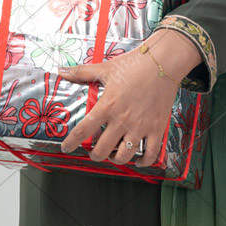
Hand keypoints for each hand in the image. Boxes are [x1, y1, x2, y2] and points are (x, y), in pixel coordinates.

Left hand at [57, 46, 178, 167]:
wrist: (163, 63)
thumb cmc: (135, 65)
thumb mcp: (105, 68)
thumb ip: (81, 73)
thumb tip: (61, 71)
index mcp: (107, 105)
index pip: (83, 131)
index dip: (71, 143)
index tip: (67, 148)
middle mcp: (122, 120)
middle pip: (102, 150)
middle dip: (94, 154)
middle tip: (93, 151)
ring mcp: (140, 127)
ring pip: (124, 156)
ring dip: (115, 159)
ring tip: (113, 154)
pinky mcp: (157, 129)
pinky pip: (150, 154)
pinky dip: (143, 162)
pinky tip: (137, 160)